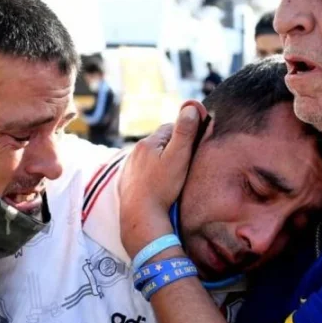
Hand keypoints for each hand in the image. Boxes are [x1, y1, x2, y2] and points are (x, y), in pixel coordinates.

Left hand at [119, 102, 204, 257]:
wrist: (141, 216)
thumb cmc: (162, 187)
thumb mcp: (179, 157)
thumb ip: (185, 132)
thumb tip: (191, 106)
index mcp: (148, 143)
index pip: (171, 128)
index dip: (184, 135)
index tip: (193, 146)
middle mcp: (135, 152)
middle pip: (160, 142)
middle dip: (172, 147)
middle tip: (185, 161)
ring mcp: (130, 167)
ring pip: (152, 157)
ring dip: (162, 160)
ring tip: (173, 175)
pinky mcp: (128, 181)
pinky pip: (144, 171)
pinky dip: (152, 173)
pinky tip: (160, 184)